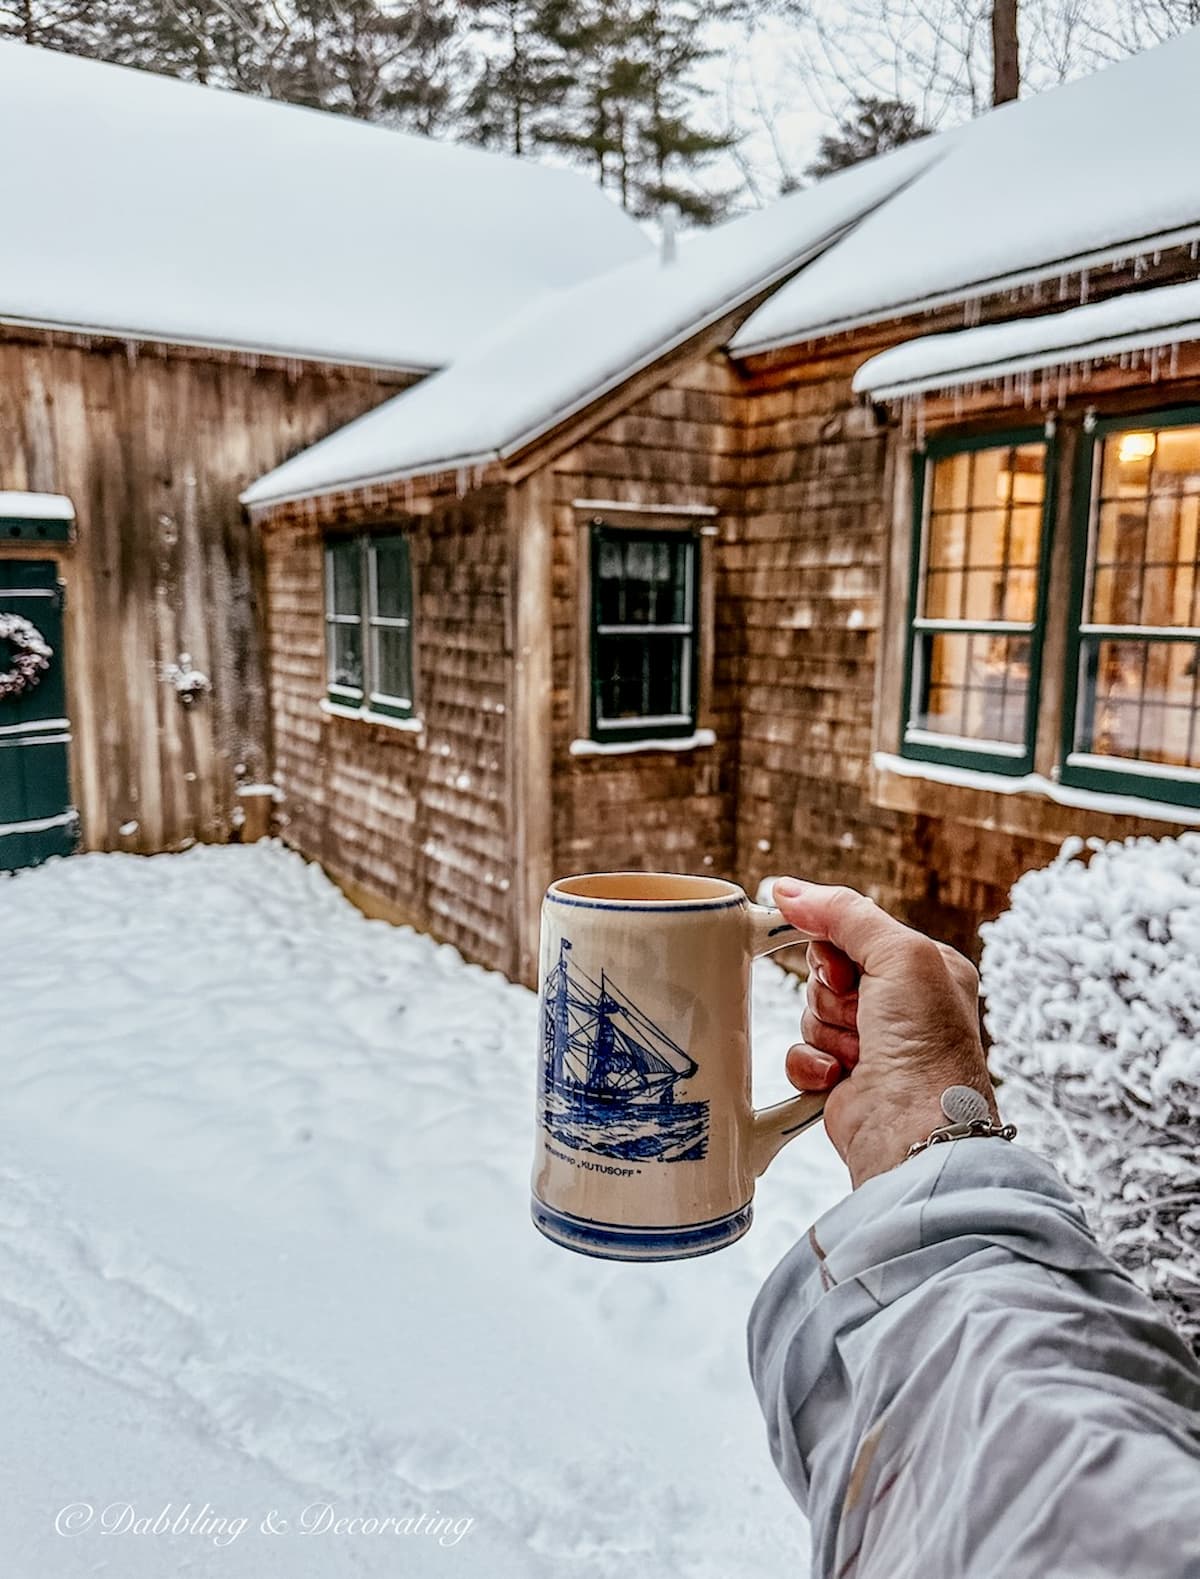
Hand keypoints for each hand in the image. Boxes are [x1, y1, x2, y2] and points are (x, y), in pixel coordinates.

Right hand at [772, 878, 997, 1188]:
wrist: (913, 1133)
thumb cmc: (926, 1047)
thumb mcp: (899, 954)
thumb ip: (844, 913)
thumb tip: (787, 889)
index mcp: (924, 970)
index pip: (854, 933)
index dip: (835, 948)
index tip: (845, 969)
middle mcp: (901, 1006)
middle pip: (826, 972)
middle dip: (832, 995)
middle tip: (860, 1014)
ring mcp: (872, 1045)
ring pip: (811, 1012)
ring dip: (827, 1031)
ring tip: (860, 1053)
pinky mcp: (844, 1080)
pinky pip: (801, 1053)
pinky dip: (813, 1064)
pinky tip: (841, 1077)